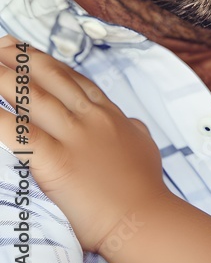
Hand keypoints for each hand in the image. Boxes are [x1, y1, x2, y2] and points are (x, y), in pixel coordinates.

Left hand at [0, 36, 170, 254]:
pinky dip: (0, 119)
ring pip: (33, 98)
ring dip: (5, 78)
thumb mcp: (144, 146)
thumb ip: (131, 129)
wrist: (143, 218)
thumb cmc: (144, 188)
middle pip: (51, 80)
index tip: (28, 52)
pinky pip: (20, 134)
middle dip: (22, 60)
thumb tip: (127, 122)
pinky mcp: (56, 161)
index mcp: (110, 115)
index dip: (48, 64)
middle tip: (1, 45)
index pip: (75, 80)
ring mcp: (75, 137)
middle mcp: (91, 119)